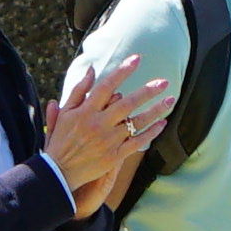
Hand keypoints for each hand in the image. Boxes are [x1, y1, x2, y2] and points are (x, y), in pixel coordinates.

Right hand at [41, 60, 162, 212]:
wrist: (59, 172)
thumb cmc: (61, 139)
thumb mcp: (65, 112)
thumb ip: (79, 90)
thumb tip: (92, 69)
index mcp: (86, 111)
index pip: (107, 85)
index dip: (123, 71)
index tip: (137, 59)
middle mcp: (98, 124)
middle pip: (128, 103)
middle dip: (147, 91)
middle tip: (164, 82)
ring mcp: (108, 141)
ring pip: (137, 123)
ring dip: (156, 111)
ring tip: (171, 100)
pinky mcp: (114, 156)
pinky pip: (137, 142)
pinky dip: (151, 133)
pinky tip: (162, 124)